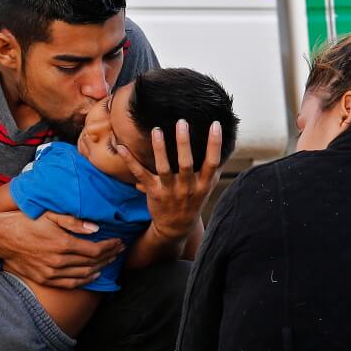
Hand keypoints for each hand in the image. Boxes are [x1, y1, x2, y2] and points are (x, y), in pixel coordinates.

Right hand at [0, 211, 123, 289]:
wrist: (1, 238)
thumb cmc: (24, 221)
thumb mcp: (49, 214)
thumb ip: (73, 221)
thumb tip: (95, 228)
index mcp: (63, 243)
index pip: (95, 249)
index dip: (110, 246)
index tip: (119, 242)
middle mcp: (60, 261)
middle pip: (93, 262)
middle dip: (110, 256)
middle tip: (120, 251)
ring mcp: (52, 272)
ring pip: (84, 274)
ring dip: (101, 268)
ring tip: (111, 261)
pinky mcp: (45, 279)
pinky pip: (71, 283)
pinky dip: (86, 280)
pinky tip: (94, 275)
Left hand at [118, 120, 224, 241]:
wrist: (176, 228)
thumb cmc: (193, 200)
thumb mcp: (208, 187)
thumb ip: (215, 167)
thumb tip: (228, 143)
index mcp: (203, 184)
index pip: (212, 162)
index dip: (214, 144)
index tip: (215, 124)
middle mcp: (187, 187)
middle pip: (186, 163)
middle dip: (184, 143)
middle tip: (182, 122)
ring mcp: (169, 190)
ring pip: (164, 168)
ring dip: (160, 149)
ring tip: (157, 130)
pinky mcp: (153, 191)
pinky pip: (140, 174)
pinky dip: (130, 160)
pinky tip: (122, 147)